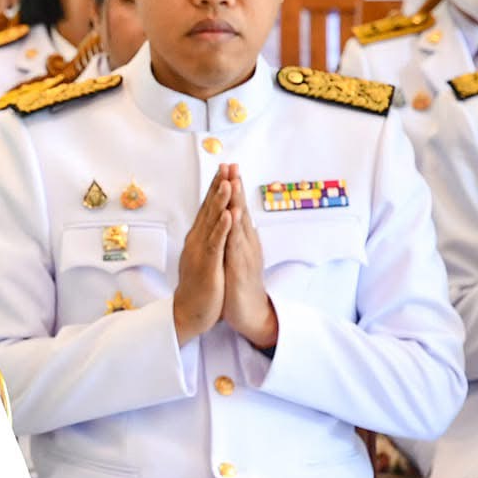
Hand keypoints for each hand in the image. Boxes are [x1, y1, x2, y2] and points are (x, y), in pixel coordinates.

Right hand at [173, 170, 232, 344]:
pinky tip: (229, 215)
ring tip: (227, 182)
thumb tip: (214, 222)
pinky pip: (216, 243)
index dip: (216, 187)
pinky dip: (222, 228)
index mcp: (200, 237)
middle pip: (209, 208)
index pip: (209, 207)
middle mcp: (198, 240)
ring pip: (212, 222)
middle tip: (226, 165)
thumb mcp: (205, 256)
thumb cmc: (200, 286)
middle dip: (218, 186)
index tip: (225, 168)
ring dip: (220, 201)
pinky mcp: (208, 265)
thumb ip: (209, 238)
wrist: (189, 312)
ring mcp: (201, 251)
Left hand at [217, 165, 278, 348]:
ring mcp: (244, 254)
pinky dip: (233, 230)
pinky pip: (235, 246)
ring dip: (236, 202)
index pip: (237, 209)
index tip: (228, 167)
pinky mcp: (239, 268)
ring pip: (240, 224)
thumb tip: (231, 221)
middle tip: (233, 164)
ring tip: (233, 181)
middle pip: (241, 210)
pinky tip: (231, 217)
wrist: (250, 312)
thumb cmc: (240, 284)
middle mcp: (246, 243)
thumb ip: (234, 238)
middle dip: (236, 187)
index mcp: (242, 239)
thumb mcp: (235, 255)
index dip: (233, 189)